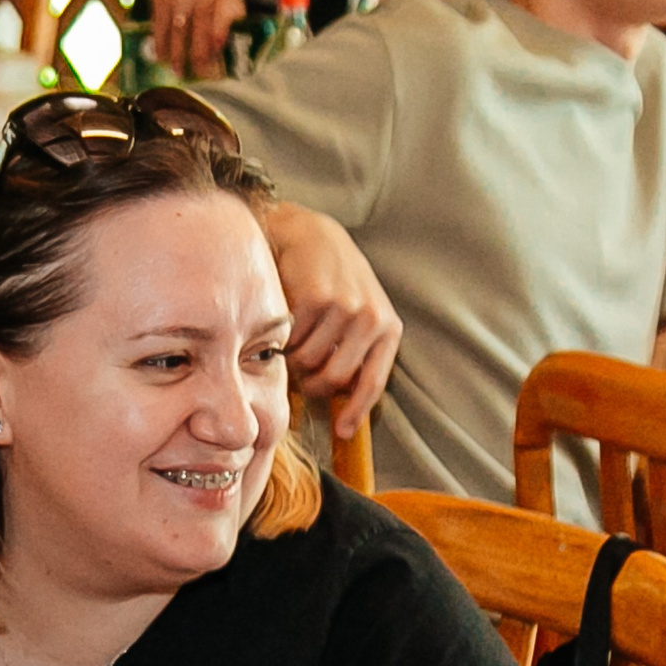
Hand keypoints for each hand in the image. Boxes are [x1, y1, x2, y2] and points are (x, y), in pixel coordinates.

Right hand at [149, 0, 246, 79]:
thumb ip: (230, 16)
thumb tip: (228, 49)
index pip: (224, 17)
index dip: (220, 39)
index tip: (218, 60)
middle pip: (201, 27)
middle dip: (199, 53)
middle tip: (198, 73)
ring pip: (178, 29)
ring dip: (177, 54)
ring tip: (178, 72)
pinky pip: (159, 25)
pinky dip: (160, 44)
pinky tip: (161, 58)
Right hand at [260, 201, 398, 437]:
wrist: (308, 233)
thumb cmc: (328, 278)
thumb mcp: (355, 310)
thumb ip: (353, 348)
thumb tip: (338, 396)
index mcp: (386, 327)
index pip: (372, 382)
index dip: (355, 411)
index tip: (340, 431)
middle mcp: (371, 320)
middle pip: (332, 380)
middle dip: (309, 380)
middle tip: (297, 366)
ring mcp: (346, 310)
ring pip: (305, 363)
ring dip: (290, 355)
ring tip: (291, 332)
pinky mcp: (317, 301)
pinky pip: (289, 343)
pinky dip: (278, 337)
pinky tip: (282, 317)